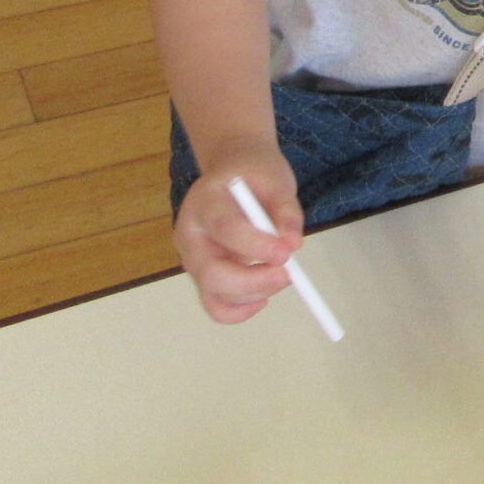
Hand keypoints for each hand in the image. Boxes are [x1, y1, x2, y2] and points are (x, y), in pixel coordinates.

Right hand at [171, 145, 302, 322]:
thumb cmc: (253, 174)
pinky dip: (241, 310)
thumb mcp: (275, 179)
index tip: (286, 253)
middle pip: (211, 273)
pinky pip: (216, 307)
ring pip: (215, 294)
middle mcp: (190, 235)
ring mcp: (193, 260)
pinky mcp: (203, 278)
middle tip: (288, 274)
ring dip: (255, 293)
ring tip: (282, 274)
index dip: (256, 245)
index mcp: (204, 202)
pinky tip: (263, 296)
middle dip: (253, 281)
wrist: (232, 173)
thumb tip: (293, 243)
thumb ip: (286, 210)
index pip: (224, 228)